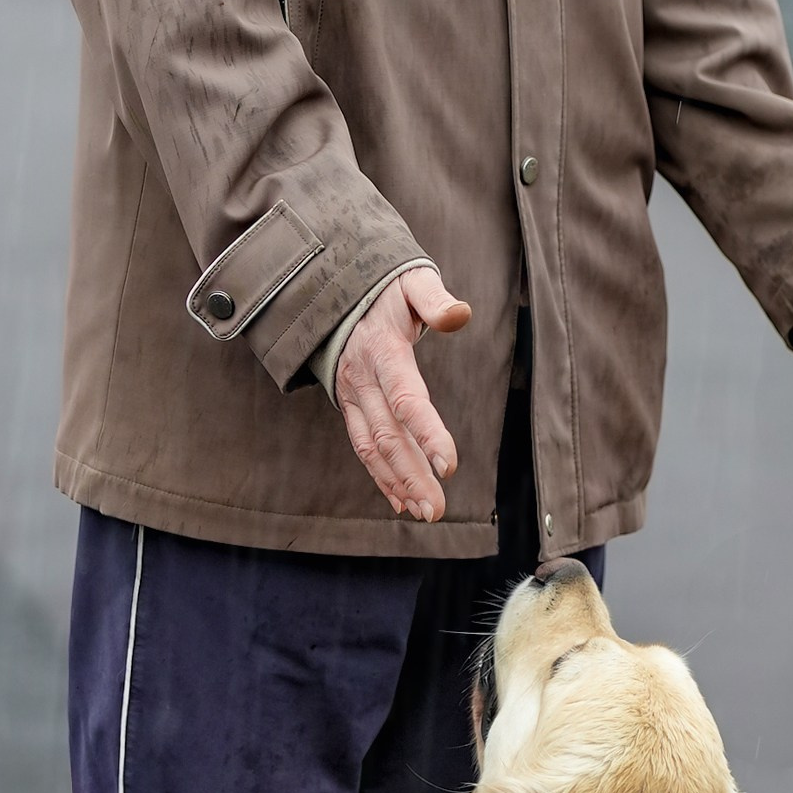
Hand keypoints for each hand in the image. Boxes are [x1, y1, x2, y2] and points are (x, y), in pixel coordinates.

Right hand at [335, 266, 472, 520]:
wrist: (331, 284)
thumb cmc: (383, 285)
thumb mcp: (410, 279)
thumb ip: (434, 298)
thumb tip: (460, 314)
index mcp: (382, 351)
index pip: (406, 398)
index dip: (428, 432)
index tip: (449, 464)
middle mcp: (362, 379)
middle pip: (388, 436)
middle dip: (412, 475)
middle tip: (436, 509)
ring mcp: (351, 395)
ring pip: (372, 447)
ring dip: (397, 483)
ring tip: (423, 512)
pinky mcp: (348, 404)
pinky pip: (362, 445)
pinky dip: (381, 475)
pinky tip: (400, 500)